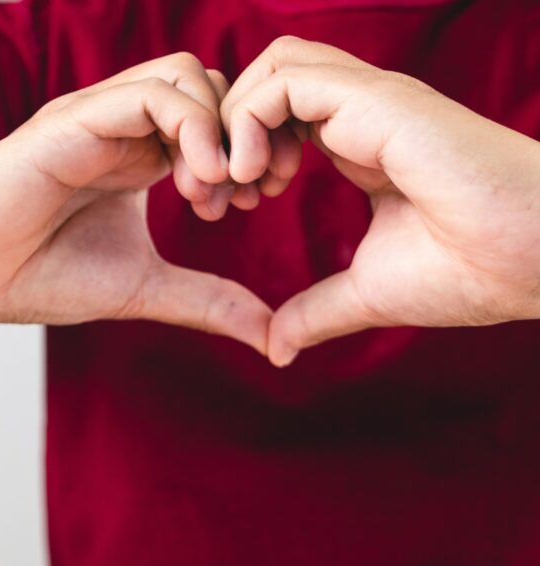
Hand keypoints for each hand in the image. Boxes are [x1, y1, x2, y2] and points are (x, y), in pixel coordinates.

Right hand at [0, 53, 271, 353]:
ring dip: (221, 128)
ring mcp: (97, 117)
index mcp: (139, 155)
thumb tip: (272, 334)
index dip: (250, 153)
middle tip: (243, 197)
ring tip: (215, 191)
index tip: (250, 205)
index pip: (217, 117)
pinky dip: (192, 128)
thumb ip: (207, 300)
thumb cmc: (36, 277)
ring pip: (188, 75)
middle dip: (246, 135)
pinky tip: (197, 182)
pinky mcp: (72, 120)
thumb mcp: (143, 287)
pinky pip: (151, 94)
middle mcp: (121, 126)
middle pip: (212, 84)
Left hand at [220, 36, 539, 366]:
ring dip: (232, 120)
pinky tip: (252, 176)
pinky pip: (286, 78)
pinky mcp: (378, 100)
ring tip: (231, 183)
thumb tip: (277, 347)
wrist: (535, 263)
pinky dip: (249, 119)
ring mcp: (370, 100)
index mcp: (359, 143)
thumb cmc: (471, 272)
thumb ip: (316, 311)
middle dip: (221, 130)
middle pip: (265, 79)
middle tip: (212, 192)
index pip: (275, 114)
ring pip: (273, 64)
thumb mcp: (368, 293)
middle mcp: (361, 112)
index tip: (225, 207)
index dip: (235, 152)